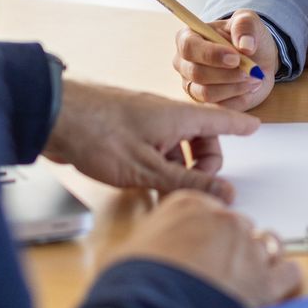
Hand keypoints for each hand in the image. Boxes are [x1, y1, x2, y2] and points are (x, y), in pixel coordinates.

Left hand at [43, 79, 257, 200]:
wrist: (52, 117)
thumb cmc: (99, 136)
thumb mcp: (148, 170)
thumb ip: (188, 183)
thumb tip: (226, 193)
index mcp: (177, 116)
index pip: (221, 119)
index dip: (240, 125)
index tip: (255, 128)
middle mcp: (164, 114)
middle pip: (200, 135)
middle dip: (204, 161)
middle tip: (196, 188)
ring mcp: (144, 122)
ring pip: (175, 144)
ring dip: (179, 166)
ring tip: (166, 192)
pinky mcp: (125, 131)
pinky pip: (155, 146)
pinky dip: (159, 164)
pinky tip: (145, 184)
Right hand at [104, 190, 301, 307]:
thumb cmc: (134, 286)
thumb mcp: (131, 250)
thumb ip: (154, 239)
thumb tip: (153, 251)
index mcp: (189, 205)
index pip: (208, 207)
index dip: (205, 229)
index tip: (202, 241)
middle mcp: (223, 220)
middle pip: (237, 225)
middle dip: (230, 244)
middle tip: (217, 266)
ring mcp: (247, 248)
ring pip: (266, 243)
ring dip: (257, 257)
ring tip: (246, 273)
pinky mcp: (265, 281)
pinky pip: (288, 272)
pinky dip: (283, 279)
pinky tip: (273, 285)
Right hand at [173, 9, 278, 110]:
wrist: (258, 58)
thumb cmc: (246, 36)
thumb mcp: (248, 22)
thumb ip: (245, 26)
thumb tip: (245, 45)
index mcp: (188, 37)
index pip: (189, 47)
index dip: (212, 54)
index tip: (236, 58)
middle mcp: (184, 63)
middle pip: (197, 73)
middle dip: (228, 74)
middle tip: (252, 71)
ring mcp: (192, 85)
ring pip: (206, 93)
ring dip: (235, 87)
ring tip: (255, 78)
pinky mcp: (204, 104)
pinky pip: (218, 107)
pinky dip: (238, 99)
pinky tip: (251, 88)